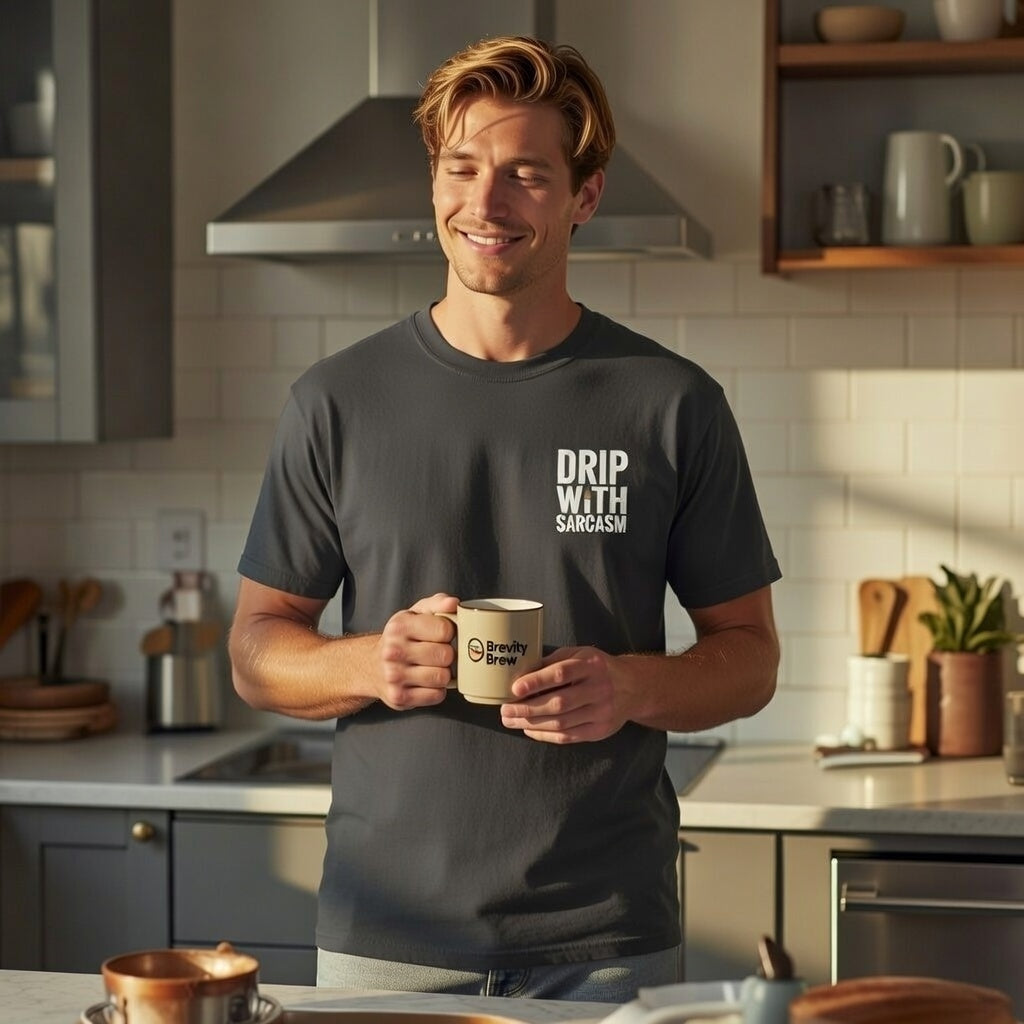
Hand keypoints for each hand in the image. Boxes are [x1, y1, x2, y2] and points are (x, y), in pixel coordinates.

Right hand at [375, 593, 458, 709]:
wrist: (372, 666)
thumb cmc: (400, 638)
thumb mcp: (416, 613)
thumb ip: (437, 603)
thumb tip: (453, 604)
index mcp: (399, 626)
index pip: (445, 629)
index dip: (449, 632)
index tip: (441, 634)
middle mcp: (393, 651)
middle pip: (446, 655)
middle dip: (447, 654)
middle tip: (436, 653)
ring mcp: (394, 676)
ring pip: (443, 677)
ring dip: (443, 673)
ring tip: (431, 667)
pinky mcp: (399, 697)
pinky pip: (437, 695)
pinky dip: (436, 690)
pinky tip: (426, 682)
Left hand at [499, 646, 626, 743]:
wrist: (635, 688)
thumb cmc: (599, 668)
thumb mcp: (580, 655)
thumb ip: (553, 662)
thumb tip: (521, 673)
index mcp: (592, 665)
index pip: (561, 673)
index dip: (536, 681)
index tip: (515, 688)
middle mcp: (599, 689)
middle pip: (559, 703)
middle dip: (528, 708)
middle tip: (505, 710)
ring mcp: (602, 712)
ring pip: (562, 723)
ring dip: (532, 724)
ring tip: (511, 721)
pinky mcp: (600, 731)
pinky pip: (569, 737)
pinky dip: (545, 735)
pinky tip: (529, 730)